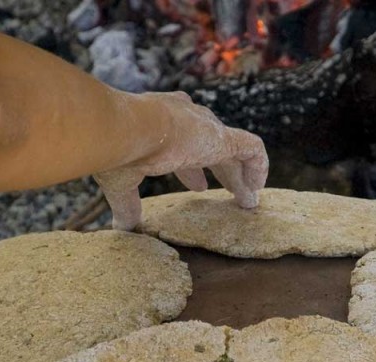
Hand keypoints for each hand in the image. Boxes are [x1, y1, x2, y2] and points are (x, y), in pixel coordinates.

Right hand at [95, 92, 268, 230]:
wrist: (126, 129)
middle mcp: (185, 120)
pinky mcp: (221, 138)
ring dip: (240, 176)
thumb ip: (127, 203)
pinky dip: (258, 165)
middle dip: (222, 171)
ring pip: (232, 151)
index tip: (200, 186)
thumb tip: (122, 227)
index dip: (191, 167)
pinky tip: (257, 188)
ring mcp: (205, 128)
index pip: (183, 143)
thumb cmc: (117, 150)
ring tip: (249, 200)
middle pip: (211, 147)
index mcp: (161, 124)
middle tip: (232, 192)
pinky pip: (251, 149)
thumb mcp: (122, 180)